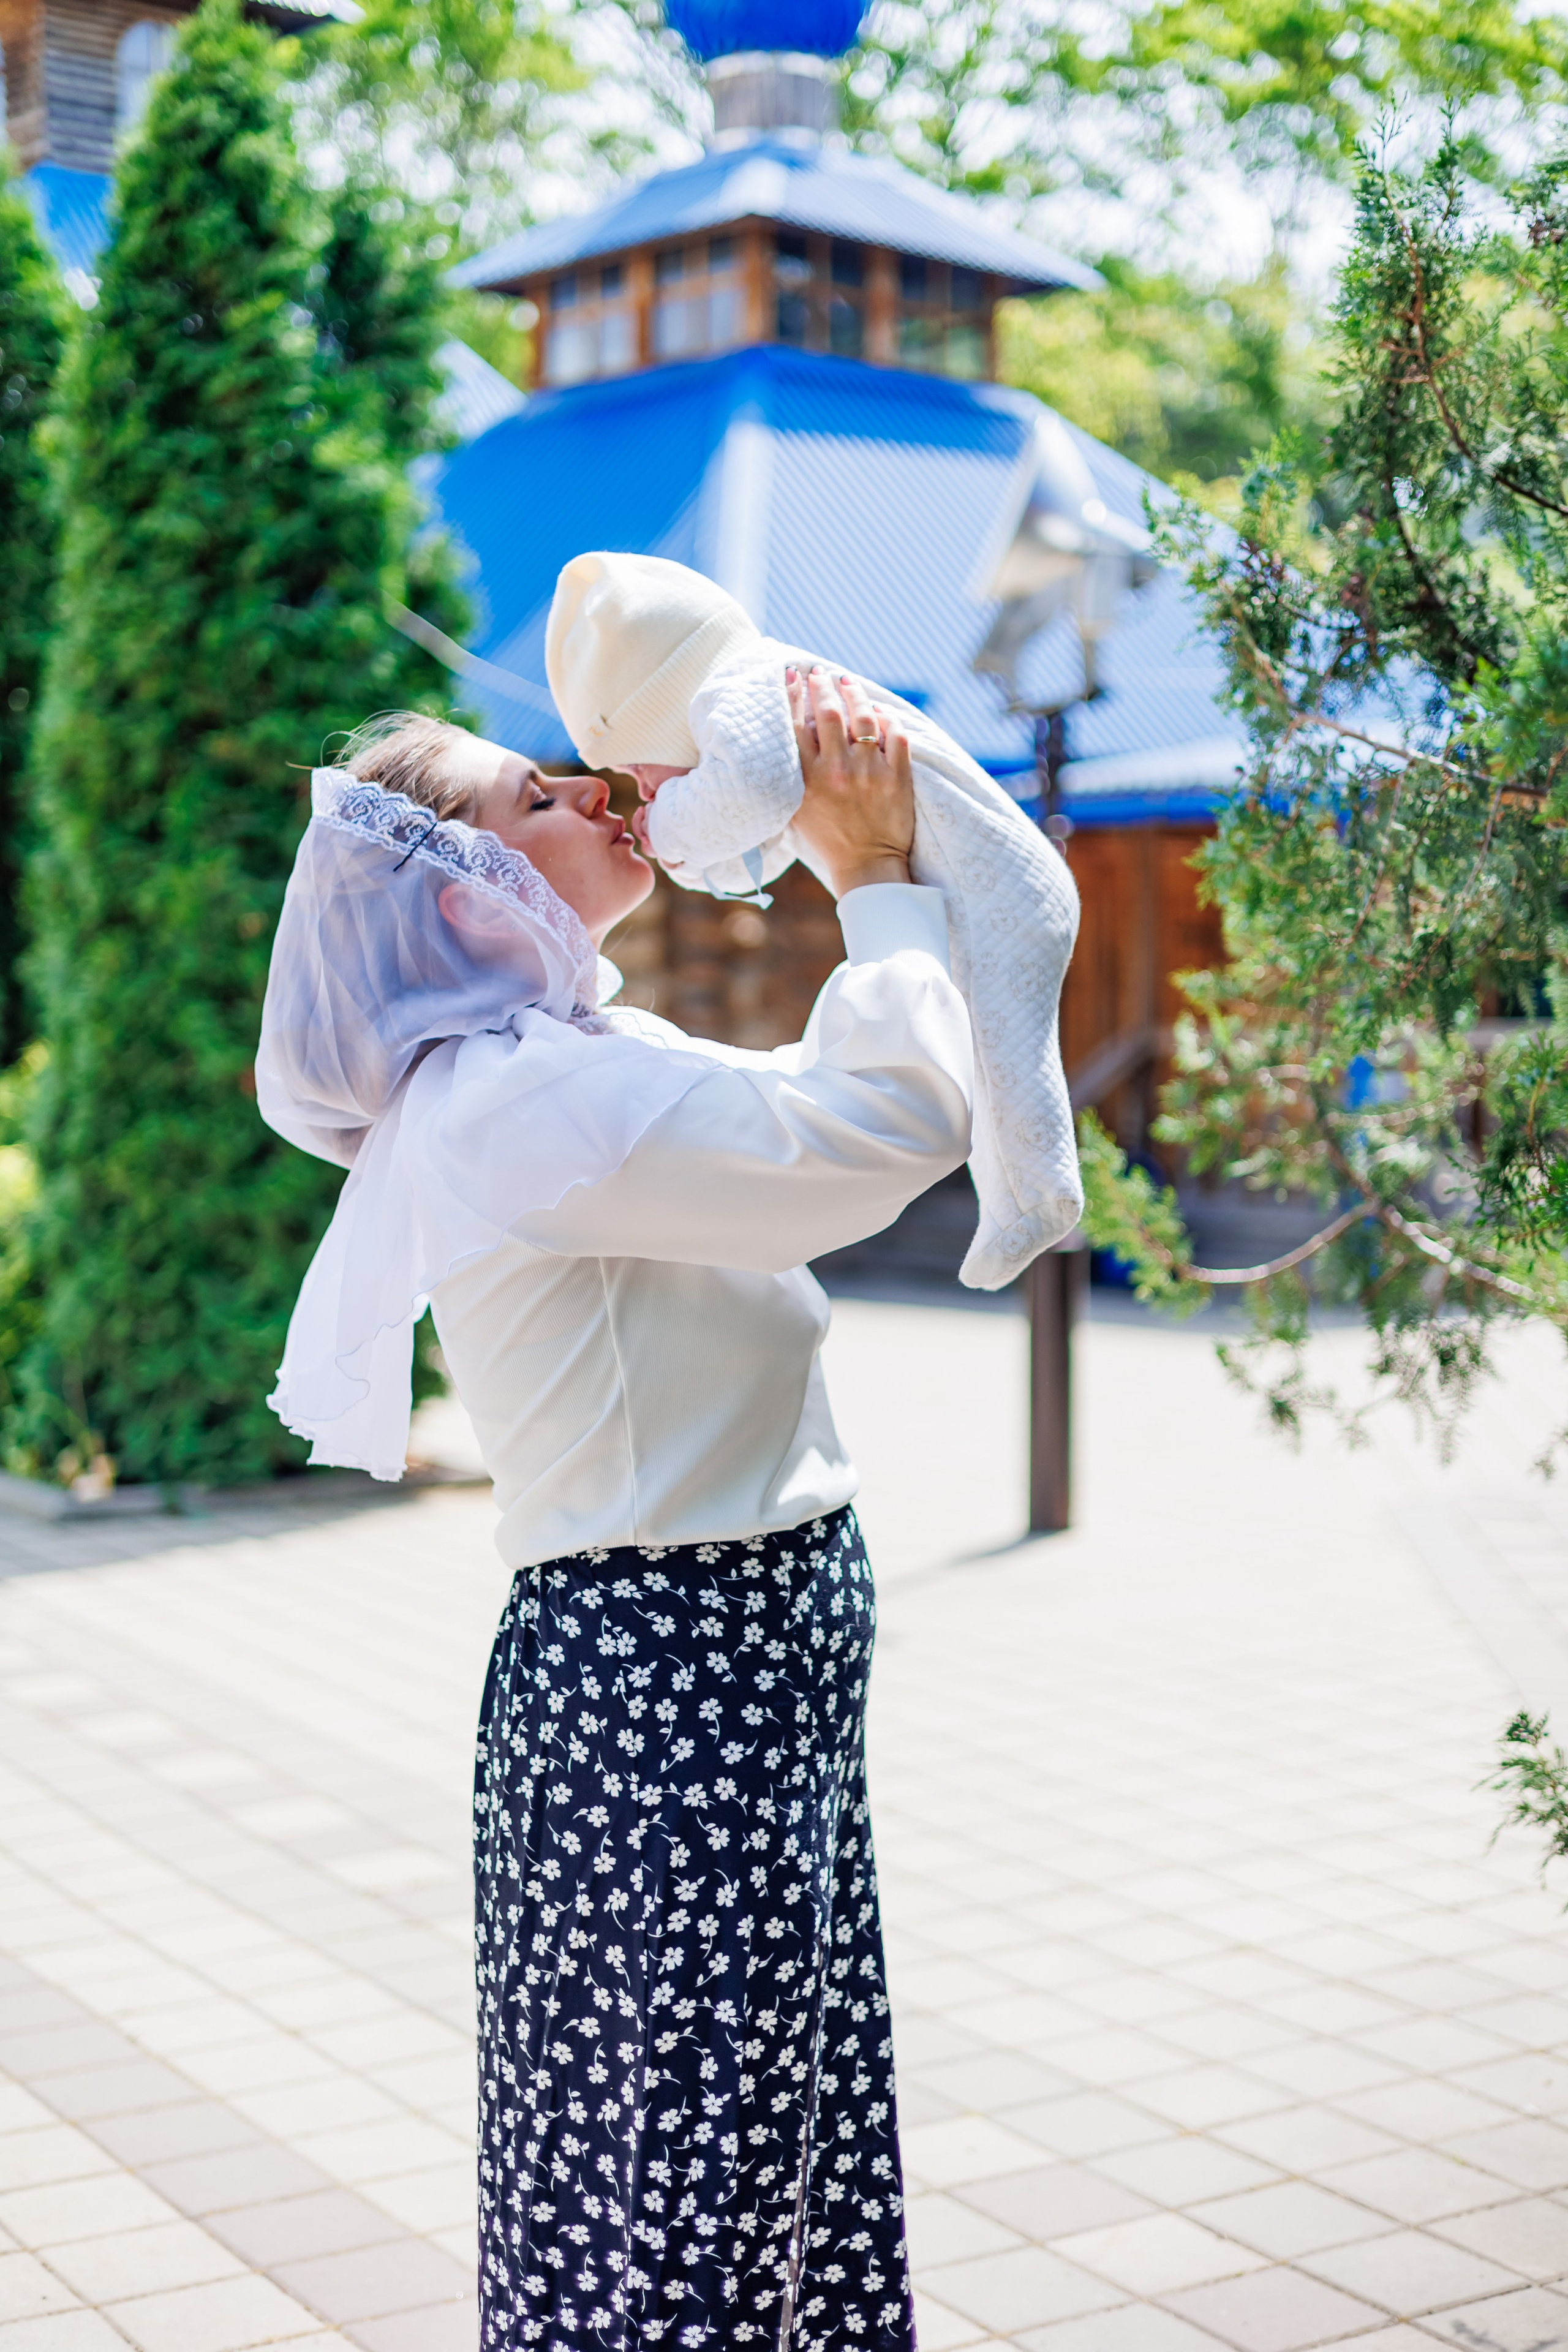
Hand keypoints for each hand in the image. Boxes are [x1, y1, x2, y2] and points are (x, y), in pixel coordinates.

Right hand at [789, 668, 913, 899]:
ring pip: (863, 716)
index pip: (797, 723)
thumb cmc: (828, 837)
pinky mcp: (897, 778)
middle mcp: (837, 771)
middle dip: (823, 685)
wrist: (866, 865)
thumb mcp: (797, 807)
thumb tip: (799, 728)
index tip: (793, 674)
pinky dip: (888, 718)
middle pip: (829, 712)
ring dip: (854, 693)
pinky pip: (896, 734)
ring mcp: (869, 773)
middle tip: (821, 673)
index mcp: (807, 779)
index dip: (794, 693)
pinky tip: (879, 712)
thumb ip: (795, 771)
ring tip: (847, 682)